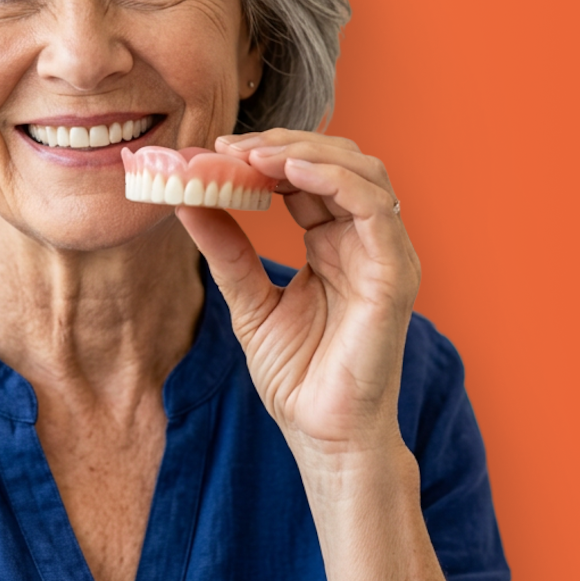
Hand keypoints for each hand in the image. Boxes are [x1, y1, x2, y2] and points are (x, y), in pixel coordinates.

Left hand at [177, 129, 420, 459]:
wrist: (323, 437)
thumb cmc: (298, 376)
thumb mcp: (248, 302)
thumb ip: (226, 250)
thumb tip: (186, 199)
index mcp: (334, 243)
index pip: (310, 175)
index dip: (267, 154)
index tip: (215, 150)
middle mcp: (365, 242)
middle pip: (340, 161)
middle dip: (283, 144)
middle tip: (229, 146)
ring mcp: (385, 256)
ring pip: (363, 172)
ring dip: (306, 151)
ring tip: (253, 155)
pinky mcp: (394, 276)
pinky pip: (375, 209)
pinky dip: (334, 179)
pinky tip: (289, 172)